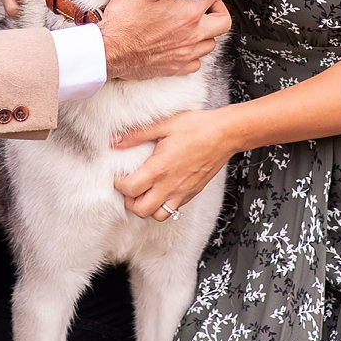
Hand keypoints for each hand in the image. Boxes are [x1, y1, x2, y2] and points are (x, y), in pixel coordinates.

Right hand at [100, 0, 230, 82]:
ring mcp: (186, 53)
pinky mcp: (177, 68)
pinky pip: (197, 62)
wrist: (109, 50)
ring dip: (205, 32)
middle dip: (216, 11)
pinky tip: (182, 44)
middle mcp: (192, 35)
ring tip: (192, 25)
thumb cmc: (122, 22)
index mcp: (187, 13)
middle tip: (205, 6)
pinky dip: (193, 53)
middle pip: (223, 22)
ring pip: (211, 43)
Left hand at [113, 107, 239, 219]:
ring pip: (158, 216)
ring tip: (144, 191)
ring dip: (147, 207)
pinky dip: (163, 205)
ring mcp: (182, 192)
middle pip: (140, 210)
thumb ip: (137, 135)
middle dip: (130, 201)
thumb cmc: (197, 127)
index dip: (118, 184)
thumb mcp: (163, 125)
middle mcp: (170, 186)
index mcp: (159, 169)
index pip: (130, 189)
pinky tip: (161, 190)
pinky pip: (174, 210)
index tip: (118, 175)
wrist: (225, 134)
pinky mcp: (192, 193)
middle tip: (129, 186)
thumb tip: (115, 141)